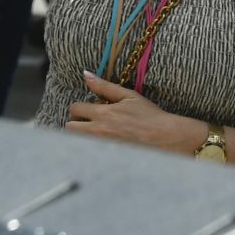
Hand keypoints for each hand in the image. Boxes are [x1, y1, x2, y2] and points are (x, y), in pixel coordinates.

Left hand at [65, 72, 197, 151]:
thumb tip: (86, 74)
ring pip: (76, 142)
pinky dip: (90, 150)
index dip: (80, 108)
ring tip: (96, 135)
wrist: (165, 138)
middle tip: (89, 123)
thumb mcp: (128, 96)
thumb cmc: (149, 116)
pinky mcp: (107, 159)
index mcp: (103, 114)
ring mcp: (101, 148)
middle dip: (76, 123)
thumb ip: (105, 86)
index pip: (75, 108)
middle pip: (69, 128)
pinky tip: (103, 147)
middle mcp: (99, 132)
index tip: (90, 110)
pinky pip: (88, 154)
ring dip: (81, 137)